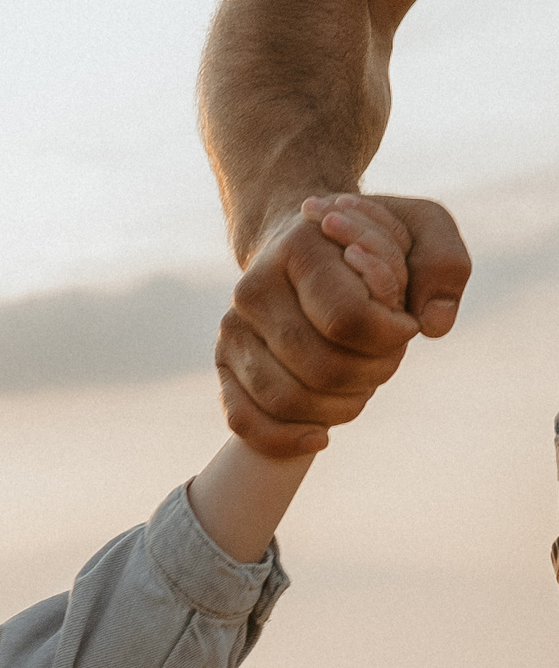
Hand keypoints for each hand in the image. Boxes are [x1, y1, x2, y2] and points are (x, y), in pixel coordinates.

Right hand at [216, 192, 470, 457]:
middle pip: (321, 367)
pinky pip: (243, 420)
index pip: (347, 318)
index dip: (389, 338)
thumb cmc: (370, 242)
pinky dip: (284, 439)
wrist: (301, 245)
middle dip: (372, 375)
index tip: (407, 328)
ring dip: (340, 407)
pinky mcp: (224, 362)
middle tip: (390, 359)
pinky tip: (319, 437)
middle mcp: (253, 288)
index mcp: (299, 248)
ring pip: (286, 400)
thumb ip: (444, 264)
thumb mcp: (421, 228)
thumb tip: (432, 325)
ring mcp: (232, 329)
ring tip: (363, 386)